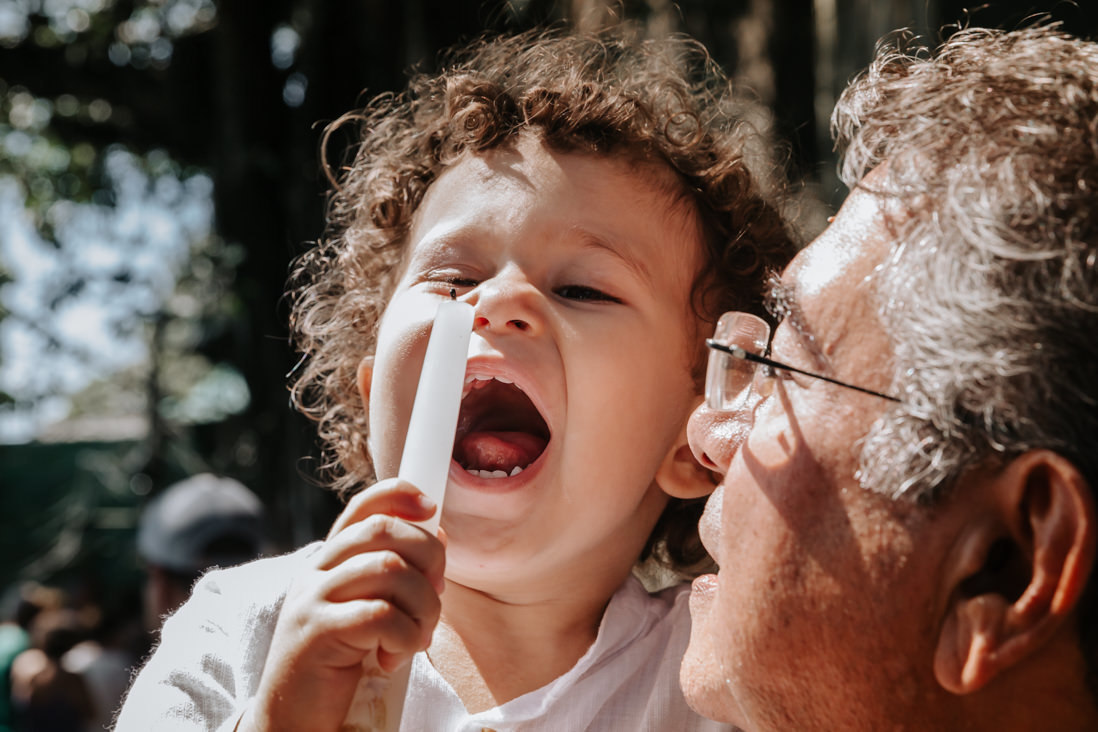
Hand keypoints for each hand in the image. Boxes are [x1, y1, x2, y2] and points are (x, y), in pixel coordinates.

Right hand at [240, 479, 444, 731]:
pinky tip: (393, 658)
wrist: (294, 717)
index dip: (398, 494)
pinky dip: (405, 638)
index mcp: (329, 562)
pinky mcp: (317, 632)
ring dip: (423, 606)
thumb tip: (438, 535)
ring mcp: (312, 599)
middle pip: (385, 531)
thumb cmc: (341, 664)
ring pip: (392, 569)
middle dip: (429, 558)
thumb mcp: (369, 610)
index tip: (431, 506)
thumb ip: (395, 574)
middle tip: (434, 596)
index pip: (361, 507)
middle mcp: (316, 572)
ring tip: (417, 637)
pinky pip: (382, 615)